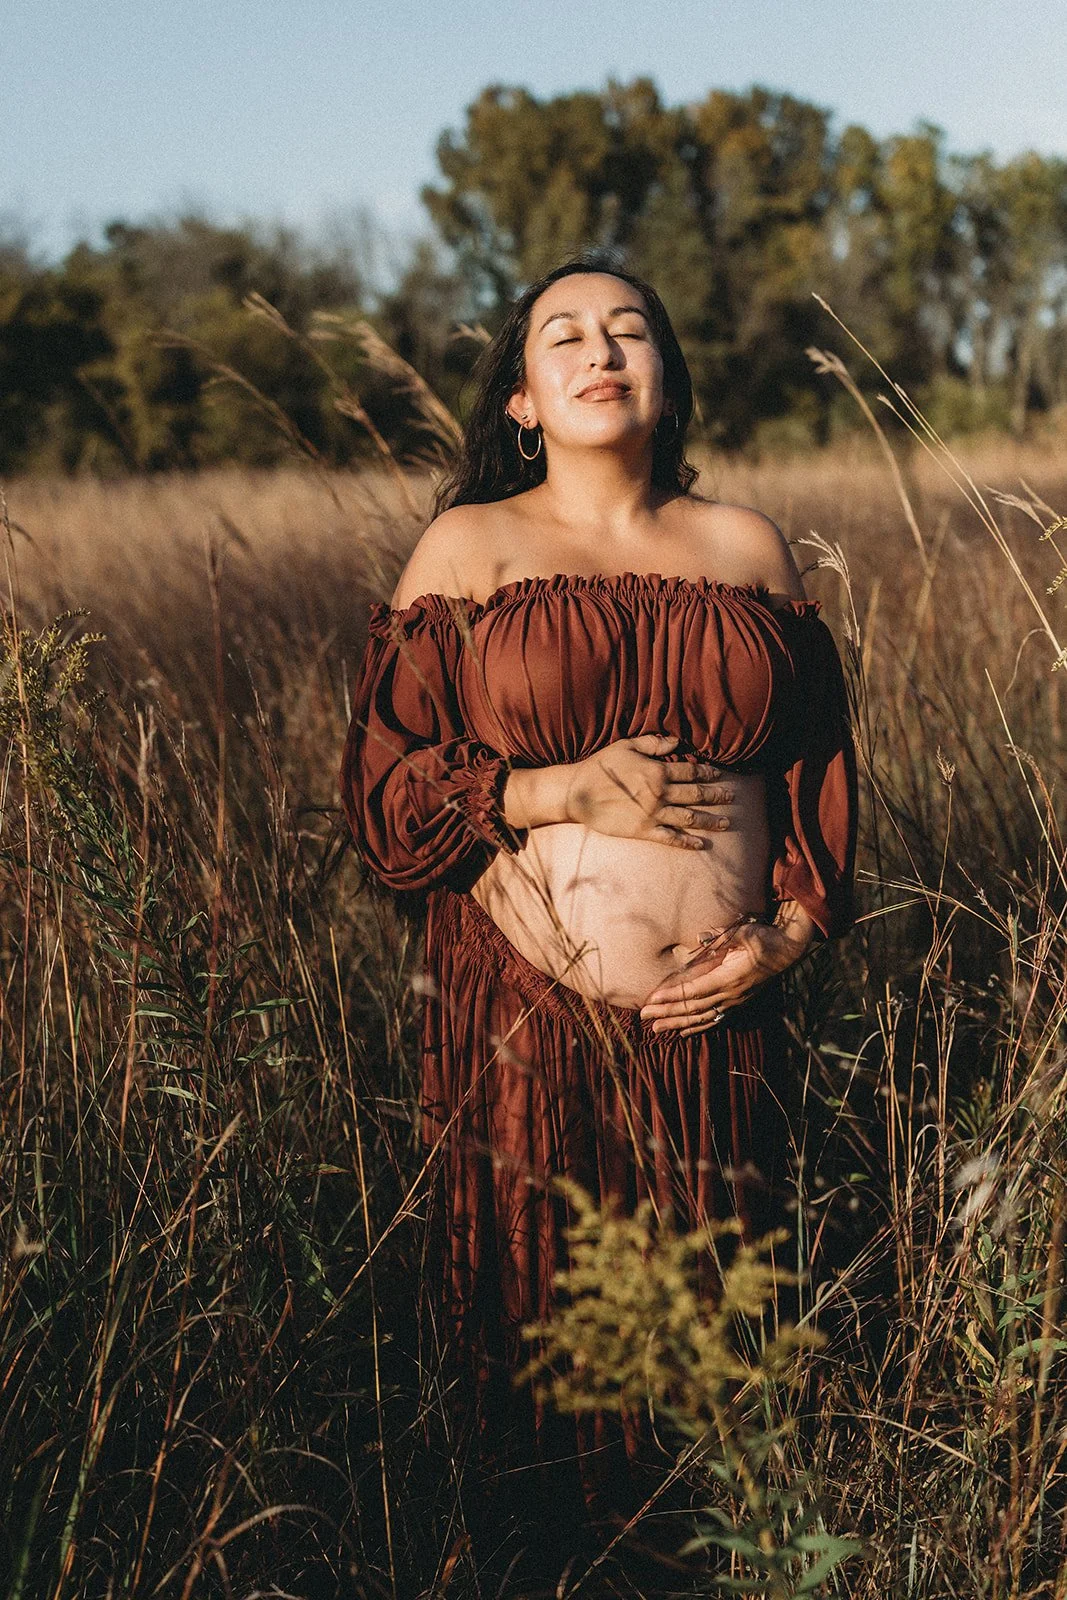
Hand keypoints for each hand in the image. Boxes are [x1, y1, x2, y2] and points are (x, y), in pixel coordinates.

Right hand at [561, 734, 734, 850]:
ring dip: (709, 820)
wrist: (578, 792)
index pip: (690, 771)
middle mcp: (660, 793)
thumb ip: (653, 743)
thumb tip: (676, 742)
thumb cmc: (600, 766)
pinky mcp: (643, 830)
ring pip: (689, 817)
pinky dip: (686, 842)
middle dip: (715, 795)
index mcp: (657, 771)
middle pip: (695, 794)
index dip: (707, 771)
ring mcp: (653, 814)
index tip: (718, 774)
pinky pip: (670, 838)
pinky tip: (700, 844)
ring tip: (725, 822)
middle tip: (731, 796)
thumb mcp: (626, 746)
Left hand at [639, 909, 815, 1035]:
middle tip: (644, 1018)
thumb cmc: (763, 938)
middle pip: (693, 1008)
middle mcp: (730, 995)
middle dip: (667, 1013)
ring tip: (657, 1030)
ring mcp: (735, 1002)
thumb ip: (721, 937)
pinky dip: (698, 1027)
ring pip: (702, 1018)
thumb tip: (699, 938)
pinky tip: (684, 1033)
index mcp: (728, 978)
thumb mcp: (742, 932)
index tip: (651, 1000)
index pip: (693, 991)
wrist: (787, 950)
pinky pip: (715, 1020)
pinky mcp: (738, 1003)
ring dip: (678, 1024)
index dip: (671, 997)